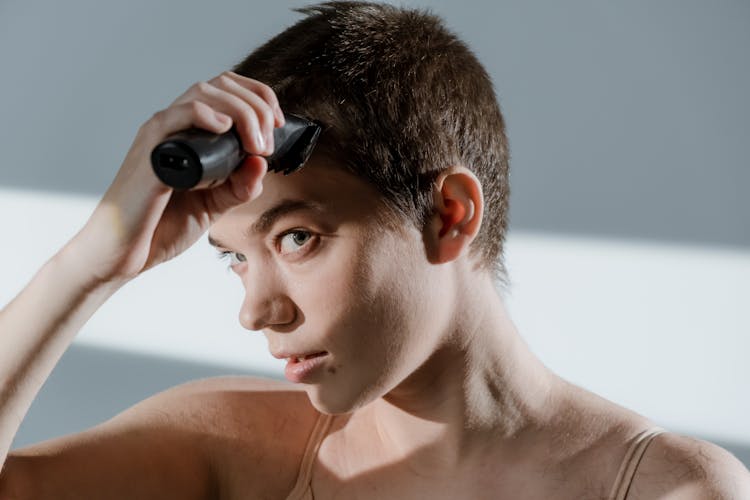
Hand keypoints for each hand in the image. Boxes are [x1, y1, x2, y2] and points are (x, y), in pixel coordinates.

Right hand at [68, 71, 284, 283]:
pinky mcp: (149, 154)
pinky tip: (225, 127)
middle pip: (221, 86)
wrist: (123, 255)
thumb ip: (239, 185)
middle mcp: (175, 127)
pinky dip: (203, 115)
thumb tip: (261, 162)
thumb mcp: (214, 205)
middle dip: (257, 106)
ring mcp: (160, 138)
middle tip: (268, 143)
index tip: (277, 124)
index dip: (259, 98)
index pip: (227, 90)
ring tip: (255, 143)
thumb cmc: (160, 226)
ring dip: (241, 112)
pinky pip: (173, 118)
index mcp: (191, 134)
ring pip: (203, 94)